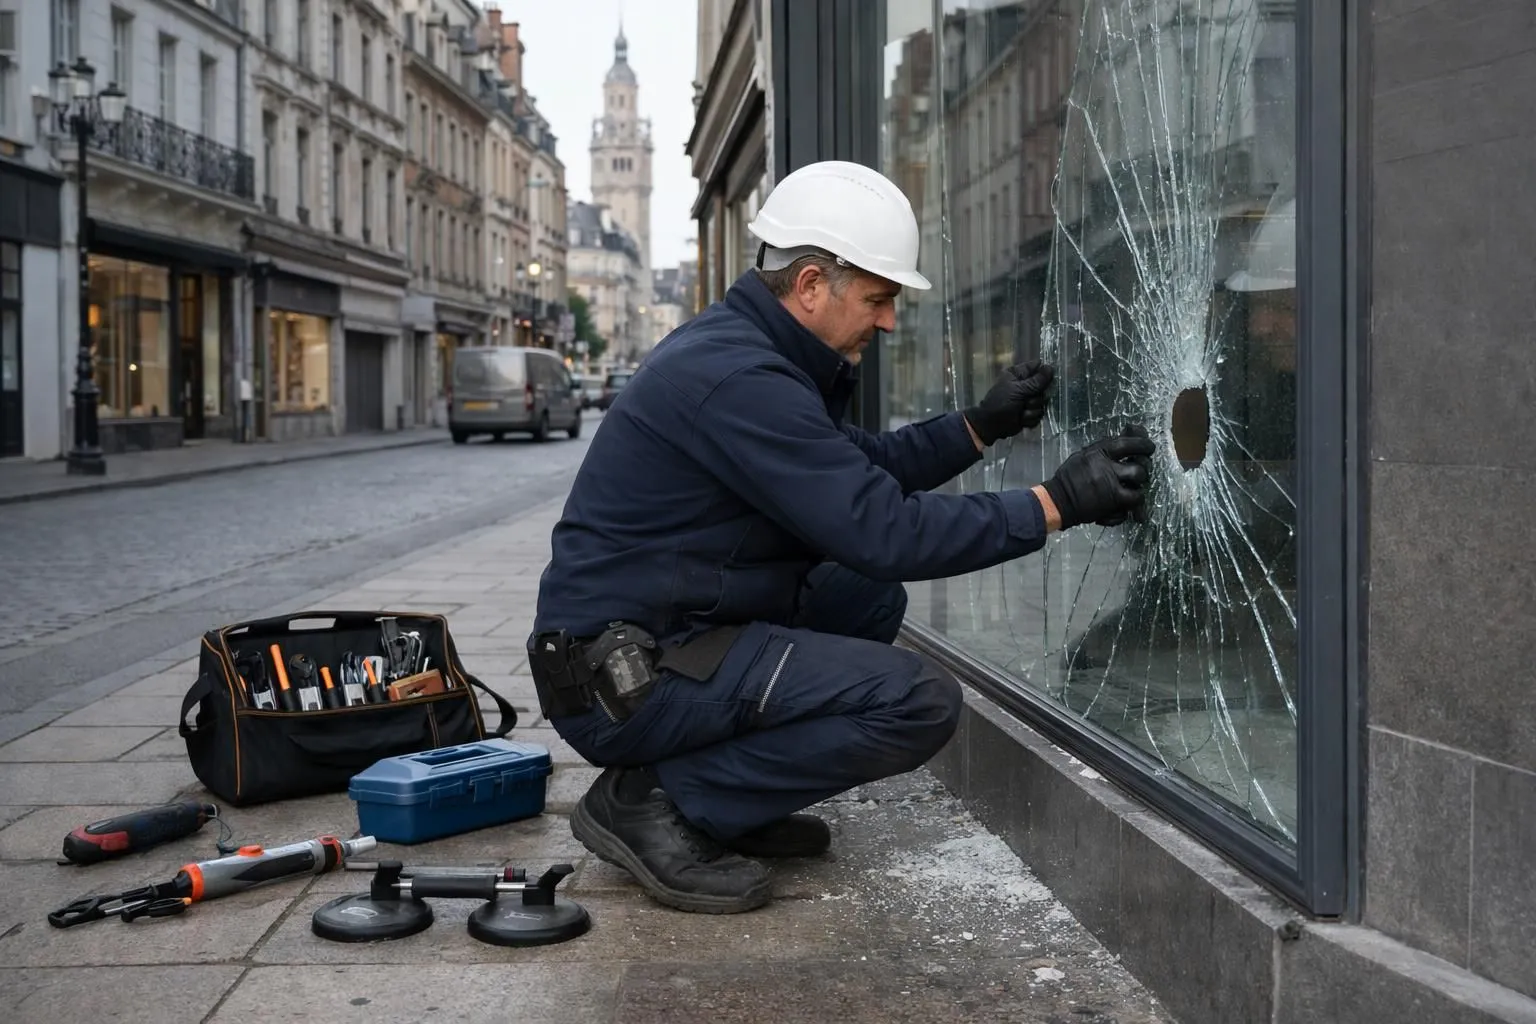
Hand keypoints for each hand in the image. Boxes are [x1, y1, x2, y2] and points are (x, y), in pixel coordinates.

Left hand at [963, 359, 1055, 444]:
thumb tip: (1050, 368)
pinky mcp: (1030, 412)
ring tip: (1021, 411)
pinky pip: (1040, 414)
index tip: (1048, 379)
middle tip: (1027, 400)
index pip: (1037, 367)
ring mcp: (1029, 399)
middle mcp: (1025, 385)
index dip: (1044, 372)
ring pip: (1043, 402)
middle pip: (1044, 386)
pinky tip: (1021, 419)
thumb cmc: (1001, 403)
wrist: (993, 425)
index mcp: (1018, 374)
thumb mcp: (1018, 390)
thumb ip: (1036, 381)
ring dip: (1032, 409)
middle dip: (1037, 397)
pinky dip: (1030, 418)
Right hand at [1041, 425, 1155, 529]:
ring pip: (1138, 491)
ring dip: (1138, 491)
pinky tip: (1120, 506)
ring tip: (1132, 491)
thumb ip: (1104, 447)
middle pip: (1139, 469)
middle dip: (1143, 472)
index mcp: (1098, 453)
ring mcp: (1110, 489)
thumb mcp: (1084, 455)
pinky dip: (1127, 508)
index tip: (1150, 447)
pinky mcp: (1111, 506)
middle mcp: (1107, 470)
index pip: (1128, 444)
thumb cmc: (1070, 477)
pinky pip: (1130, 506)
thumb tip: (1129, 431)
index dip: (1143, 444)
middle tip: (1139, 474)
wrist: (1057, 501)